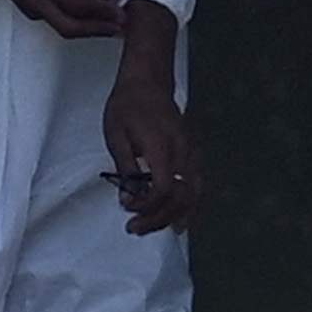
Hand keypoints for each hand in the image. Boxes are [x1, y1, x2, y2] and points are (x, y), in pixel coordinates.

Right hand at [0, 0, 128, 41]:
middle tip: (119, 26)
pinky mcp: (28, 11)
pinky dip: (76, 20)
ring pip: (64, 27)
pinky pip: (56, 20)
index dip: (102, 10)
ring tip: (111, 19)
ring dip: (90, 27)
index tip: (121, 10)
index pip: (78, 3)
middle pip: (69, 27)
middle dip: (98, 30)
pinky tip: (91, 13)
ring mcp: (29, 7)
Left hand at [101, 4, 199, 235]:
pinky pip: (196, 185)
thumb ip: (124, 167)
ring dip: (174, 215)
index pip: (164, 188)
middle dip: (159, 217)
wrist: (148, 82)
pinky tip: (177, 219)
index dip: (147, 205)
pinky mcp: (192, 154)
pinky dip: (188, 205)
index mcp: (163, 147)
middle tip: (135, 228)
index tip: (127, 207)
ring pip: (193, 194)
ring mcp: (191, 153)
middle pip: (182, 197)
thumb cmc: (128, 106)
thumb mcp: (115, 135)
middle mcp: (183, 152)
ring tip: (156, 228)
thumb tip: (127, 197)